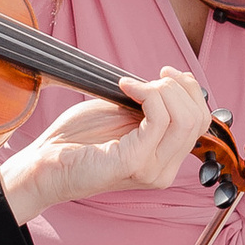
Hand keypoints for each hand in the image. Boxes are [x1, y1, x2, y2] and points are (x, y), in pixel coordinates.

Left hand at [0, 64, 211, 221]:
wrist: (44, 166)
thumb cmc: (78, 141)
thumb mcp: (124, 117)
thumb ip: (151, 108)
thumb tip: (171, 85)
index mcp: (165, 161)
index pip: (201, 122)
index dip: (189, 91)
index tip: (165, 74)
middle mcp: (163, 171)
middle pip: (197, 118)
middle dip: (176, 87)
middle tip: (145, 80)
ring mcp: (151, 170)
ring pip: (184, 118)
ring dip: (161, 89)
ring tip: (132, 85)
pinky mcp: (134, 164)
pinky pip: (159, 119)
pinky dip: (145, 93)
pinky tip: (124, 87)